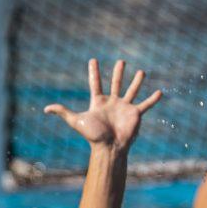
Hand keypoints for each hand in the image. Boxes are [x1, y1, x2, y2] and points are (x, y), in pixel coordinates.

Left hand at [44, 59, 161, 150]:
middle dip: (118, 73)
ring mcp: (124, 108)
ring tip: (141, 72)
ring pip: (132, 91)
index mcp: (98, 102)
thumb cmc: (93, 135)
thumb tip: (46, 109)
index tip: (93, 60)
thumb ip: (63, 112)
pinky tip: (160, 92)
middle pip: (116, 84)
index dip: (93, 72)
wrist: (109, 147)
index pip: (96, 84)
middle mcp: (112, 103)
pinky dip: (153, 99)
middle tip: (121, 61)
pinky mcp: (135, 114)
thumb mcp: (76, 121)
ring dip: (137, 82)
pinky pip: (146, 105)